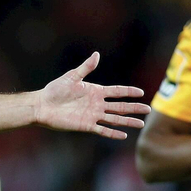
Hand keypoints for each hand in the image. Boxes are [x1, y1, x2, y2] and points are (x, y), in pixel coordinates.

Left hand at [33, 53, 149, 138]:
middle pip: (120, 106)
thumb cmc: (55, 90)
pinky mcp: (86, 125)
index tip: (141, 93)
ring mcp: (92, 115)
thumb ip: (85, 68)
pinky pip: (102, 129)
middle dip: (134, 108)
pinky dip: (113, 132)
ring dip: (128, 121)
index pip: (117, 91)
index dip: (129, 92)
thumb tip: (96, 54)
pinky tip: (124, 135)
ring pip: (115, 119)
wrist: (42, 105)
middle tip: (149, 109)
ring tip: (141, 123)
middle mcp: (97, 104)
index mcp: (95, 91)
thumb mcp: (72, 77)